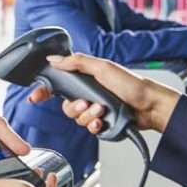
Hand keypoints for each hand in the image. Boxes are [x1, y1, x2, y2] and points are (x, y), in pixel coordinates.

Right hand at [41, 54, 180, 133]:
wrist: (151, 106)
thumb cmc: (132, 84)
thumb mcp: (102, 67)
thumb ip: (76, 62)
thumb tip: (54, 58)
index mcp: (85, 79)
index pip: (58, 84)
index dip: (44, 91)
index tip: (35, 97)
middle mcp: (88, 94)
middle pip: (65, 106)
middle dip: (75, 107)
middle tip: (85, 103)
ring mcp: (95, 110)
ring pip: (77, 118)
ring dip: (88, 116)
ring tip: (102, 110)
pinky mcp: (102, 123)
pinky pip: (88, 128)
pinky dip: (94, 125)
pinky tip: (103, 121)